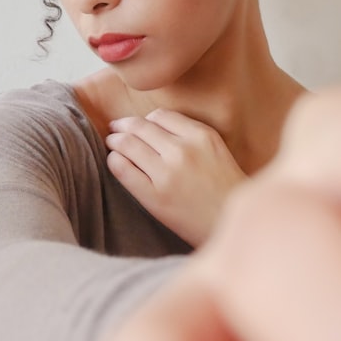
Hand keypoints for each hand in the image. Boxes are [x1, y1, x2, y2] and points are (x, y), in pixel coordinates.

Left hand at [106, 109, 247, 245]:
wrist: (229, 224)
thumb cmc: (225, 190)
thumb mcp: (217, 150)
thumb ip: (191, 135)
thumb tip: (151, 125)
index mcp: (201, 136)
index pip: (160, 115)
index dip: (145, 119)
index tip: (138, 125)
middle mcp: (183, 151)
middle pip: (140, 126)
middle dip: (122, 126)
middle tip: (115, 129)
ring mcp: (167, 174)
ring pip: (127, 144)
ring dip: (115, 141)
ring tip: (112, 144)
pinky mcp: (155, 197)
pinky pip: (123, 169)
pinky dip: (114, 161)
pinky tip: (116, 162)